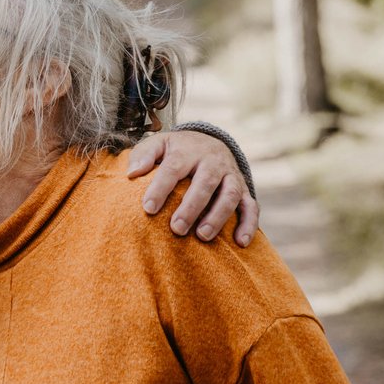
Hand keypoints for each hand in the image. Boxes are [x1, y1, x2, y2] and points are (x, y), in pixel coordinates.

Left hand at [127, 131, 258, 246]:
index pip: (173, 168)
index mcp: (187, 151)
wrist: (208, 141)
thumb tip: (131, 173)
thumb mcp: (158, 144)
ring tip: (202, 236)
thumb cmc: (176, 150)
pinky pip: (251, 206)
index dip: (161, 188)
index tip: (148, 208)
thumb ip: (144, 155)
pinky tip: (240, 242)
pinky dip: (248, 224)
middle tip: (176, 229)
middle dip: (191, 207)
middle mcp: (212, 161)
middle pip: (205, 183)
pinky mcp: (243, 189)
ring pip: (229, 195)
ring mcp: (231, 175)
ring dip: (218, 216)